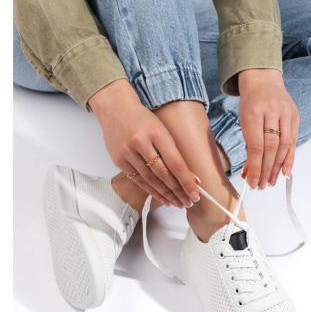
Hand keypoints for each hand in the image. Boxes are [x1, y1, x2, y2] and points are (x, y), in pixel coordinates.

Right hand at [89, 79, 199, 207]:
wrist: (115, 109)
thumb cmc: (142, 119)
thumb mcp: (162, 129)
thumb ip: (174, 152)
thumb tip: (190, 176)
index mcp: (157, 132)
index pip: (175, 163)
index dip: (186, 181)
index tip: (195, 192)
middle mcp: (141, 142)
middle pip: (163, 174)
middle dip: (178, 191)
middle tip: (188, 201)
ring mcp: (128, 152)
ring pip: (151, 180)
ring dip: (166, 194)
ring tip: (177, 203)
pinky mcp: (119, 161)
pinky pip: (138, 180)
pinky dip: (151, 191)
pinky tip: (162, 197)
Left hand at [238, 69, 298, 188]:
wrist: (263, 80)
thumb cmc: (250, 104)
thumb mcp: (243, 121)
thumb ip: (248, 146)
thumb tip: (249, 172)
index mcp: (254, 113)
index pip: (256, 146)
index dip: (255, 167)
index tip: (252, 182)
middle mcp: (272, 112)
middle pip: (271, 148)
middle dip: (266, 170)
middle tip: (261, 185)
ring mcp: (286, 113)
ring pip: (283, 146)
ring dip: (277, 168)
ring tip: (270, 182)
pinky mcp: (295, 116)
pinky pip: (293, 141)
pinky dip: (289, 158)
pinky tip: (285, 172)